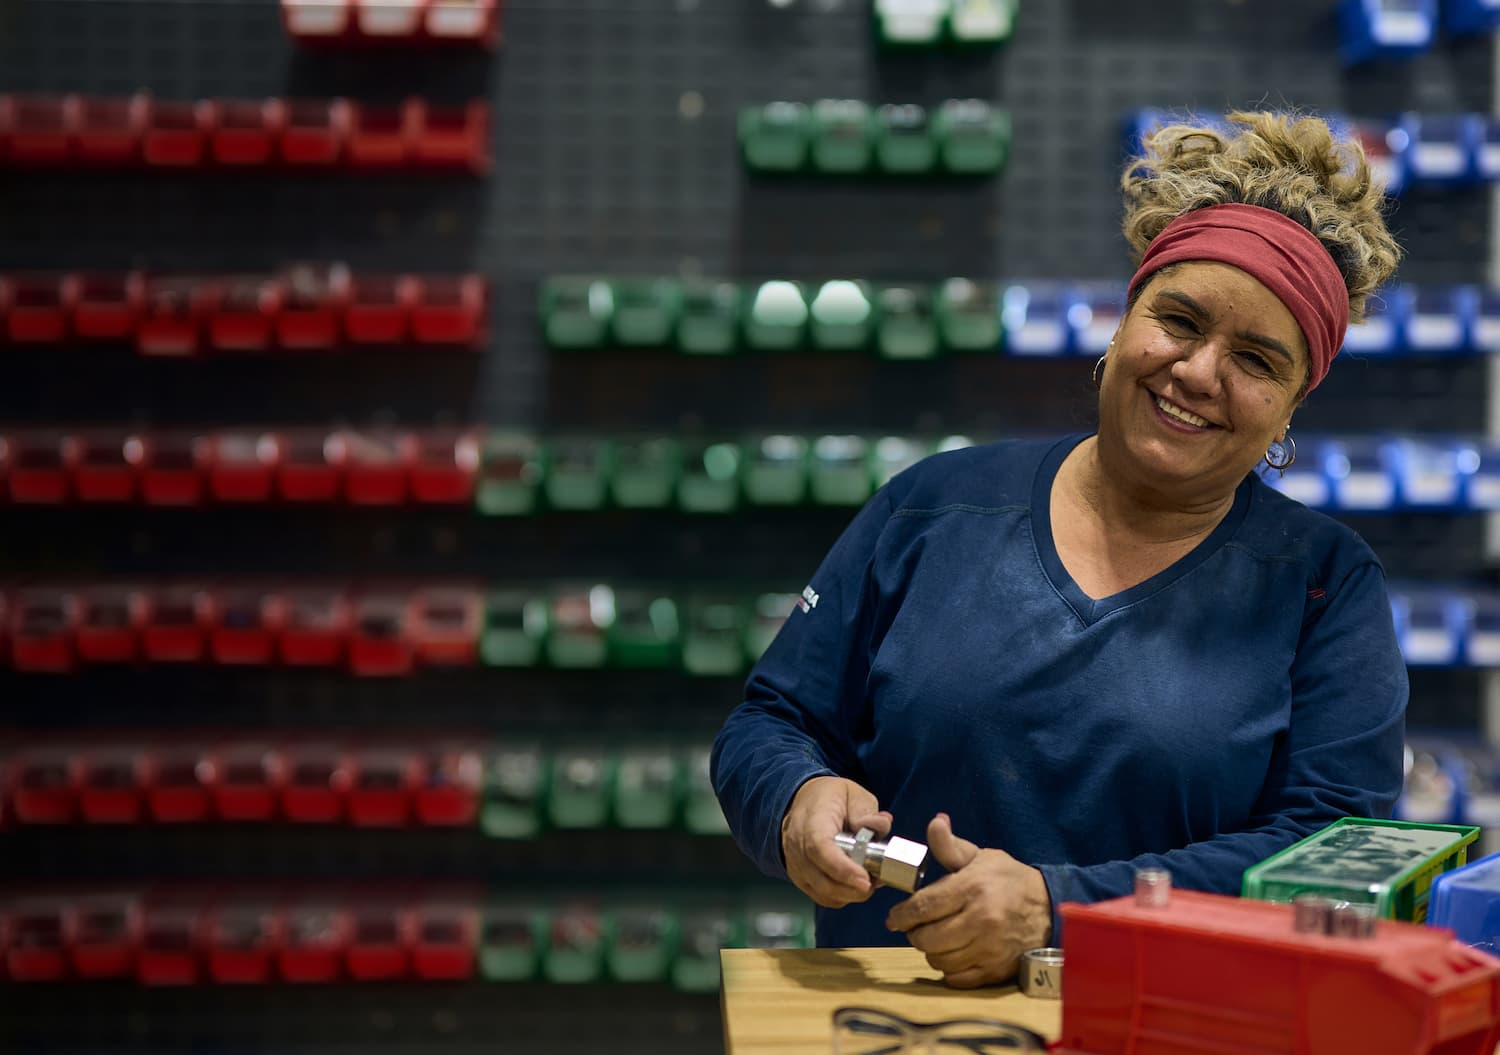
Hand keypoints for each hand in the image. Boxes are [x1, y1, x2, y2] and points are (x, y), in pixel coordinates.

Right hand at [780, 776, 892, 907]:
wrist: (803, 801)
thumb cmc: (829, 797)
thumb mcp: (852, 793)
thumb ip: (866, 811)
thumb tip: (881, 826)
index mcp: (812, 819)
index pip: (820, 848)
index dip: (844, 869)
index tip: (866, 880)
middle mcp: (797, 844)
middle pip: (821, 878)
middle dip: (852, 888)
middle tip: (875, 882)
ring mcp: (795, 863)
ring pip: (822, 891)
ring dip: (849, 893)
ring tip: (869, 881)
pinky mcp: (799, 876)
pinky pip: (821, 896)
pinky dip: (841, 896)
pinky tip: (855, 885)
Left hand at [884, 813, 1051, 988]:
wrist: (1050, 908)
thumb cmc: (1009, 880)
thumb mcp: (981, 857)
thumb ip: (951, 846)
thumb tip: (935, 823)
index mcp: (973, 888)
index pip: (924, 906)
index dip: (902, 915)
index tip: (894, 917)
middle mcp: (981, 920)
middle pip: (927, 938)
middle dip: (914, 933)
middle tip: (916, 926)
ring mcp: (989, 949)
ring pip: (939, 960)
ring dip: (931, 951)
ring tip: (936, 938)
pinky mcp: (996, 970)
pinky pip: (957, 978)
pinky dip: (948, 968)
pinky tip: (952, 953)